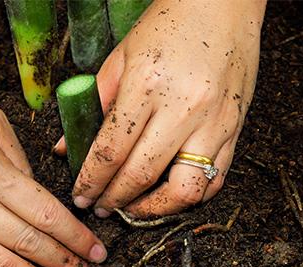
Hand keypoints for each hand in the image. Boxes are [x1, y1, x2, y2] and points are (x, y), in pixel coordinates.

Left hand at [62, 0, 265, 217]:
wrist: (223, 5)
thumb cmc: (169, 24)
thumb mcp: (121, 57)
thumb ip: (93, 104)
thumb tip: (67, 146)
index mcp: (147, 85)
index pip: (111, 150)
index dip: (91, 180)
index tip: (81, 195)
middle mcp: (184, 108)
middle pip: (141, 175)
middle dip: (113, 199)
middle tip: (100, 206)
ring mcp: (215, 122)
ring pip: (184, 190)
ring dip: (153, 209)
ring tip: (133, 208)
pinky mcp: (235, 129)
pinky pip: (215, 179)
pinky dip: (189, 197)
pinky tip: (168, 195)